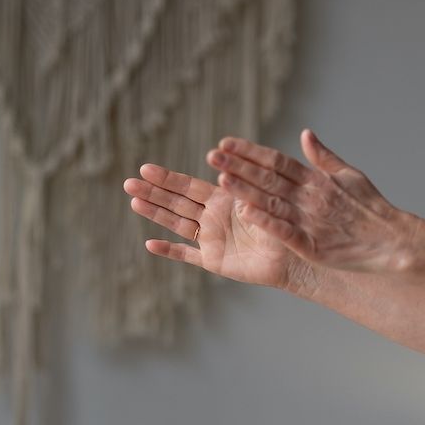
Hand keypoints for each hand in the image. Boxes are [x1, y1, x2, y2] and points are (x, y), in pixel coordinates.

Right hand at [123, 163, 309, 291]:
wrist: (296, 256)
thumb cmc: (286, 223)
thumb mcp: (266, 198)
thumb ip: (245, 184)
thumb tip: (225, 164)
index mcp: (224, 199)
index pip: (190, 186)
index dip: (168, 178)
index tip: (145, 167)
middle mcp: (213, 217)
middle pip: (177, 202)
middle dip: (153, 191)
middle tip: (128, 181)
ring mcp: (211, 239)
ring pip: (177, 223)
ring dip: (155, 213)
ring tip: (133, 200)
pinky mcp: (214, 260)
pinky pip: (187, 255)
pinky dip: (170, 251)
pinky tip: (150, 244)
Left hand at [206, 129, 409, 273]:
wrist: (393, 241)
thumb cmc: (372, 208)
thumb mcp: (349, 175)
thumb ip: (324, 157)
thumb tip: (306, 134)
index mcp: (316, 180)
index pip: (276, 161)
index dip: (250, 152)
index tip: (225, 143)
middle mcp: (310, 197)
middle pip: (268, 178)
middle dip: (238, 166)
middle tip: (212, 155)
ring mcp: (311, 220)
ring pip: (271, 202)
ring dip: (246, 190)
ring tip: (221, 178)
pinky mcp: (313, 245)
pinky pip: (285, 231)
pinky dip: (266, 222)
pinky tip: (245, 213)